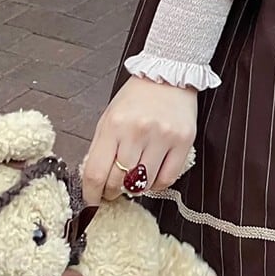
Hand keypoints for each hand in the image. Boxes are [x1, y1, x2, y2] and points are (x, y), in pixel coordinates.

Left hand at [82, 76, 197, 205]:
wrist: (168, 74)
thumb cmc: (137, 97)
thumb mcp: (109, 117)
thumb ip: (101, 148)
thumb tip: (95, 182)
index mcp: (114, 124)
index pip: (96, 173)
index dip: (91, 194)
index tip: (92, 200)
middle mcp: (138, 131)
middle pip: (118, 181)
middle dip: (112, 191)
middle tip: (113, 189)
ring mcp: (163, 136)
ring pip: (143, 184)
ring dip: (135, 188)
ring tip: (134, 179)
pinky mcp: (183, 140)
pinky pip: (167, 179)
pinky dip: (156, 184)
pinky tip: (152, 176)